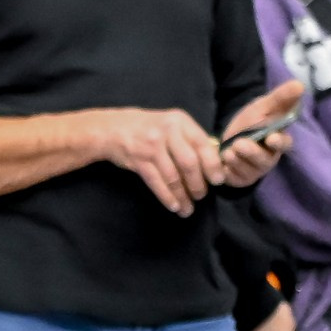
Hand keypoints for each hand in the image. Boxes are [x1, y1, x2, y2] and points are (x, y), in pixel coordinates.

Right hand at [89, 106, 225, 216]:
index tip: (218, 181)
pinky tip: (173, 206)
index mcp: (180, 121)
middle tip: (201, 196)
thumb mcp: (171, 124)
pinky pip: (156, 183)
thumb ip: (190, 139)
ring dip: (182, 196)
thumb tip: (213, 162)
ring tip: (188, 208)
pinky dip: (167, 197)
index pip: (202, 144)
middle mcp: (167, 131)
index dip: (212, 165)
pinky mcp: (139, 160)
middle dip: (198, 184)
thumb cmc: (148, 128)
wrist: (112, 128)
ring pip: (173, 177)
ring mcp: (152, 146)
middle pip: (189, 163)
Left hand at [217, 79, 304, 188]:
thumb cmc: (253, 120)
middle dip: (252, 153)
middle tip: (239, 144)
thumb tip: (300, 84)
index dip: (279, 143)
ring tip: (227, 151)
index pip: (285, 145)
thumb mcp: (264, 106)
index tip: (271, 138)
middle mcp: (269, 159)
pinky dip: (227, 172)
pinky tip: (221, 164)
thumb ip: (281, 97)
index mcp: (279, 141)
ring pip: (248, 170)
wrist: (231, 134)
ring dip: (236, 161)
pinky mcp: (240, 179)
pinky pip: (234, 179)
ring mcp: (255, 171)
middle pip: (264, 160)